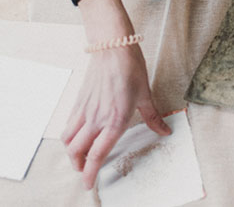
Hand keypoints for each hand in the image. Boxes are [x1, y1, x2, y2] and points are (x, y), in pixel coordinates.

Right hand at [64, 0, 170, 189]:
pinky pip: (69, 125)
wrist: (113, 47)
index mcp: (115, 120)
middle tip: (85, 172)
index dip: (91, 173)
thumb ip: (153, 117)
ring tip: (80, 157)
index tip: (89, 185)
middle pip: (77, 152)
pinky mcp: (79, 102)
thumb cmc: (131, 69)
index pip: (98, 154)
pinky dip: (69, 136)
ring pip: (68, 140)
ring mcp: (85, 110)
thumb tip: (165, 131)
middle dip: (78, 167)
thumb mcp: (146, 94)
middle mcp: (96, 119)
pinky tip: (78, 136)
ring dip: (71, 153)